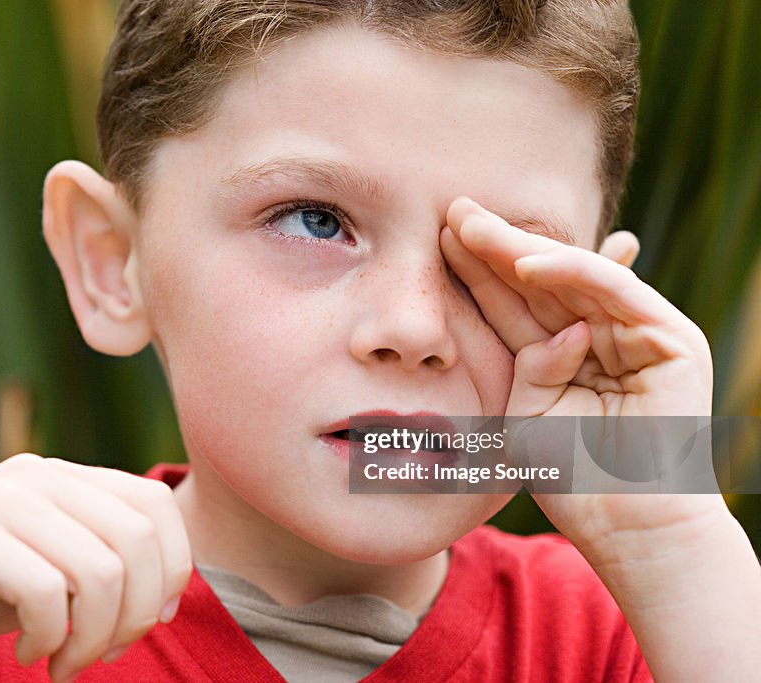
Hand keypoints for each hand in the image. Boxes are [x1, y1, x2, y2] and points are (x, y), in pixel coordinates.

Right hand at [0, 454, 191, 681]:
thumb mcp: (54, 571)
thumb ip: (107, 564)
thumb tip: (170, 595)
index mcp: (68, 476)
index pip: (157, 504)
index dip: (172, 569)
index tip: (151, 621)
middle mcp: (39, 474)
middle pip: (138, 541)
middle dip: (136, 615)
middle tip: (100, 656)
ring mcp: (1, 499)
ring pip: (100, 572)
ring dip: (91, 639)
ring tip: (62, 664)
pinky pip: (45, 592)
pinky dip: (47, 639)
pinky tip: (24, 653)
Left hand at [440, 197, 721, 553]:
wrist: (623, 522)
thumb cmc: (570, 474)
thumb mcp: (527, 408)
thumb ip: (526, 361)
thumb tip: (549, 325)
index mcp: (561, 352)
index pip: (513, 302)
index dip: (477, 271)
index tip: (436, 239)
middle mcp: (599, 335)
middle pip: (538, 282)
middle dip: (494, 246)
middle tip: (452, 209)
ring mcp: (638, 333)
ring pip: (571, 277)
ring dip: (521, 248)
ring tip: (472, 224)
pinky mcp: (669, 340)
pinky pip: (612, 292)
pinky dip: (572, 273)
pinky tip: (524, 260)